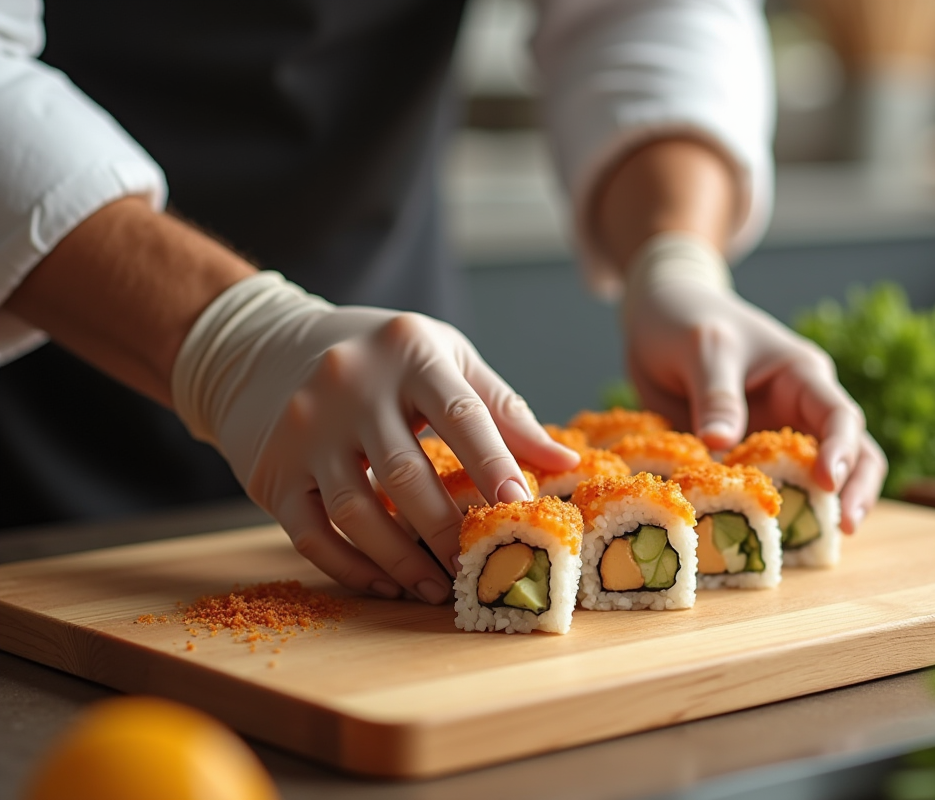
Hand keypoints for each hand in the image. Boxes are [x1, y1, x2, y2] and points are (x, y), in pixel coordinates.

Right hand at [172, 272, 578, 601]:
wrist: (263, 344)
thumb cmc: (378, 356)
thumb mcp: (444, 357)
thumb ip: (502, 409)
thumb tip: (564, 463)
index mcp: (408, 351)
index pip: (460, 414)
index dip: (493, 464)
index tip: (521, 506)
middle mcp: (349, 386)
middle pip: (405, 474)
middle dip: (447, 532)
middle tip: (478, 568)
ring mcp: (304, 430)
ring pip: (356, 512)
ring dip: (402, 561)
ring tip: (438, 588)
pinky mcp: (272, 470)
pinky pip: (311, 534)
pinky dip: (351, 567)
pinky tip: (386, 582)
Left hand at [621, 234, 885, 531]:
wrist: (657, 315)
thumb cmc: (687, 319)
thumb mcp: (703, 347)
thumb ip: (716, 394)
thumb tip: (721, 445)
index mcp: (802, 376)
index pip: (839, 416)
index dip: (841, 450)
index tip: (827, 482)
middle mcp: (799, 410)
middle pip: (850, 454)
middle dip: (853, 490)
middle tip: (843, 529)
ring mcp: (773, 438)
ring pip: (812, 480)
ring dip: (816, 509)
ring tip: (811, 544)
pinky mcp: (743, 458)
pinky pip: (762, 489)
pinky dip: (765, 512)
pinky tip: (757, 539)